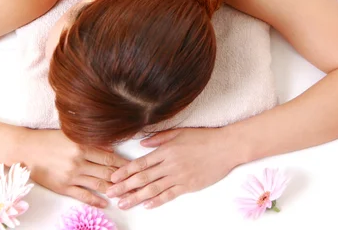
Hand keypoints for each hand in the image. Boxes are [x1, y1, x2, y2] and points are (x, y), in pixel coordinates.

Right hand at [20, 129, 127, 207]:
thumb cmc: (48, 139)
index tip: (134, 167)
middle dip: (123, 178)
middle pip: (107, 171)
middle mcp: (79, 161)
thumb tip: (110, 149)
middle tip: (136, 182)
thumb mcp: (70, 135)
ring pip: (98, 184)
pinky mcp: (63, 187)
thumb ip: (90, 142)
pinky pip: (83, 195)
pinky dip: (96, 200)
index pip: (109, 157)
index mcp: (82, 145)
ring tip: (126, 194)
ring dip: (114, 190)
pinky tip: (105, 203)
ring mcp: (71, 175)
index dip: (123, 164)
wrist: (25, 150)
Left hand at [107, 128, 237, 208]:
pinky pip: (170, 195)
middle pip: (142, 178)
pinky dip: (157, 201)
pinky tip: (147, 205)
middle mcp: (169, 165)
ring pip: (153, 189)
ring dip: (136, 197)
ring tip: (123, 204)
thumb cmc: (203, 138)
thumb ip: (159, 138)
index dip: (124, 171)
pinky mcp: (189, 186)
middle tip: (111, 193)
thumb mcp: (179, 132)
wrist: (226, 147)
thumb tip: (142, 143)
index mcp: (165, 151)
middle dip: (124, 187)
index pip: (140, 163)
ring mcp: (179, 176)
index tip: (112, 178)